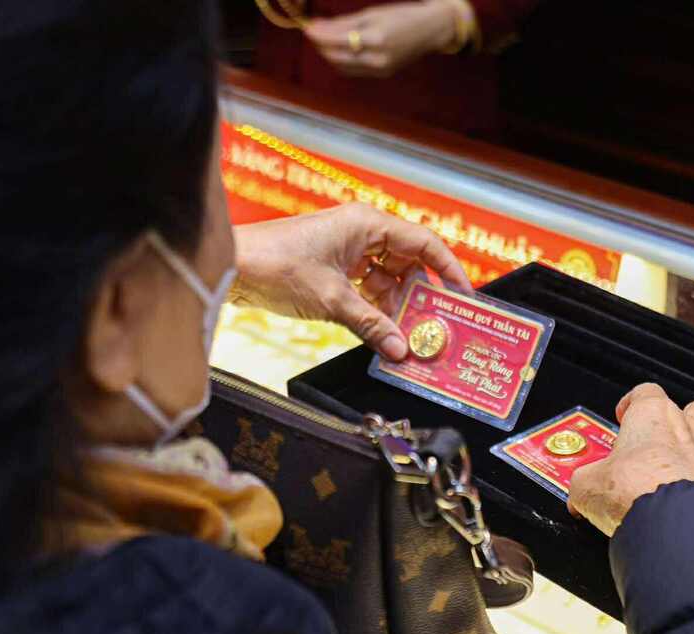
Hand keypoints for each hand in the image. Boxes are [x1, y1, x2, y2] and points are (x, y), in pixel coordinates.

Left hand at [231, 203, 470, 359]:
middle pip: (408, 264)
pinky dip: (375, 310)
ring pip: (387, 280)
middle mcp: (361, 232)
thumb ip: (372, 325)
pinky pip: (366, 289)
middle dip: (421, 297)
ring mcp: (346, 250)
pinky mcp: (332, 269)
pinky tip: (383, 333)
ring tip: (409, 336)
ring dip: (397, 308)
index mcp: (367, 224)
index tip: (463, 298)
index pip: (424, 244)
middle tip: (435, 327)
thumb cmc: (275, 266)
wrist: (229, 268)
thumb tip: (401, 349)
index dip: (448, 270)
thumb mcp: (332, 301)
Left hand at [304, 1, 458, 77]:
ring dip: (328, 55)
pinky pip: (353, 71)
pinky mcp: (381, 75)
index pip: (336, 41)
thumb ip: (344, 23)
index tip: (307, 27)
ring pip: (342, 67)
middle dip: (320, 45)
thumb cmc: (401, 15)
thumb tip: (317, 26)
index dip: (318, 35)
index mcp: (375, 38)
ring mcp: (379, 70)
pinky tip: (338, 50)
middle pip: (336, 57)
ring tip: (323, 40)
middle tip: (313, 31)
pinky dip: (341, 61)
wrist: (429, 31)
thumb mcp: (372, 13)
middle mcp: (376, 58)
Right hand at [567, 384, 693, 535]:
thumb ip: (585, 482)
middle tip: (662, 440)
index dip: (633, 403)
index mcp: (652, 416)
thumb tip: (579, 493)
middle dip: (681, 421)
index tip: (624, 417)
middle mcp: (689, 428)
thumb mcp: (587, 486)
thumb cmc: (635, 494)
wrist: (676, 525)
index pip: (645, 393)